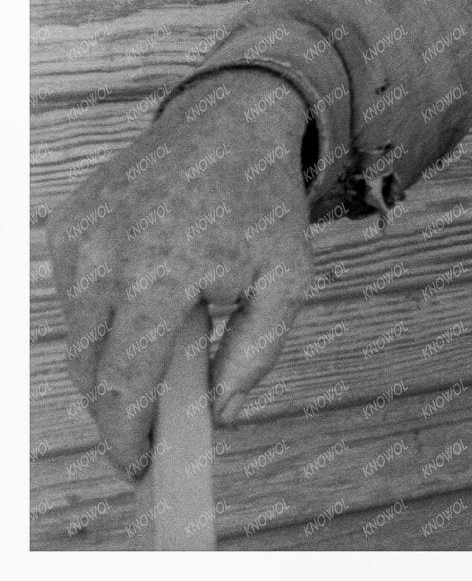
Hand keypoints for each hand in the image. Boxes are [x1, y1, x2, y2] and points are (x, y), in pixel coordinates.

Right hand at [49, 68, 315, 476]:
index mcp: (163, 269)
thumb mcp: (287, 273)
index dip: (127, 434)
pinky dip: (103, 313)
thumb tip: (219, 414)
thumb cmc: (263, 203)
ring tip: (163, 341)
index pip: (125, 378)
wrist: (229, 121)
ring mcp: (79, 237)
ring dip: (112, 357)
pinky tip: (144, 292)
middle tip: (150, 428)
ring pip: (80, 336)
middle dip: (118, 408)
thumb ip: (257, 350)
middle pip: (93, 368)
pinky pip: (74, 296)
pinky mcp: (66, 225)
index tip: (141, 466)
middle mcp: (108, 254)